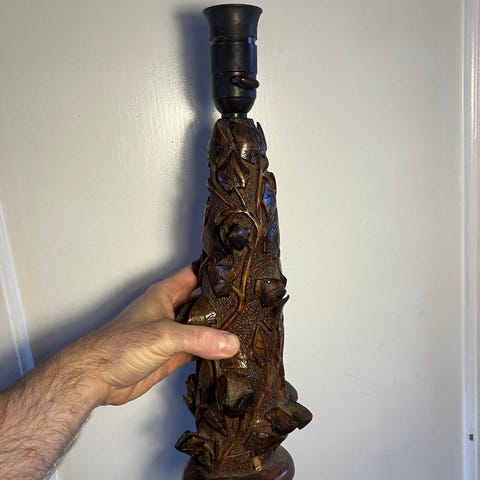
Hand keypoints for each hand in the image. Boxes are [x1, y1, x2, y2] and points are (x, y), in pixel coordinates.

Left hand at [74, 267, 239, 405]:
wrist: (97, 378)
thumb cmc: (120, 345)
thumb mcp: (164, 335)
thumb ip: (200, 339)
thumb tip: (232, 343)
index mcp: (165, 294)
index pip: (196, 275)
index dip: (216, 273)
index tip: (240, 273)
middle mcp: (170, 310)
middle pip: (202, 302)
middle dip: (223, 303)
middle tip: (250, 304)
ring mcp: (172, 334)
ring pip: (202, 327)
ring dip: (219, 330)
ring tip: (246, 328)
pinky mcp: (172, 355)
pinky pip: (198, 350)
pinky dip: (211, 352)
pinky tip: (228, 353)